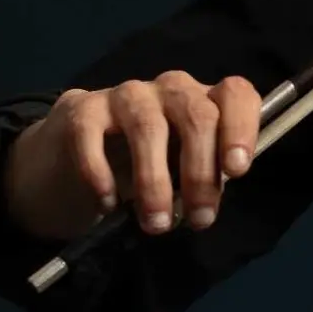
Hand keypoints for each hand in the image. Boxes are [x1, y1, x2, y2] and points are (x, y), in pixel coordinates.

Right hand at [3, 70, 261, 242]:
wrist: (71, 170)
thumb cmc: (142, 172)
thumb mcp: (180, 176)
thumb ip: (201, 178)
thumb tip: (207, 205)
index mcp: (205, 101)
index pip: (235, 94)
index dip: (241, 127)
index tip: (236, 170)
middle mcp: (170, 88)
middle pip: (197, 114)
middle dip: (200, 171)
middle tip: (198, 219)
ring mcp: (126, 95)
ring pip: (148, 125)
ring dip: (154, 179)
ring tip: (156, 223)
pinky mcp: (82, 109)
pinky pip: (92, 135)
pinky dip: (101, 172)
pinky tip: (107, 202)